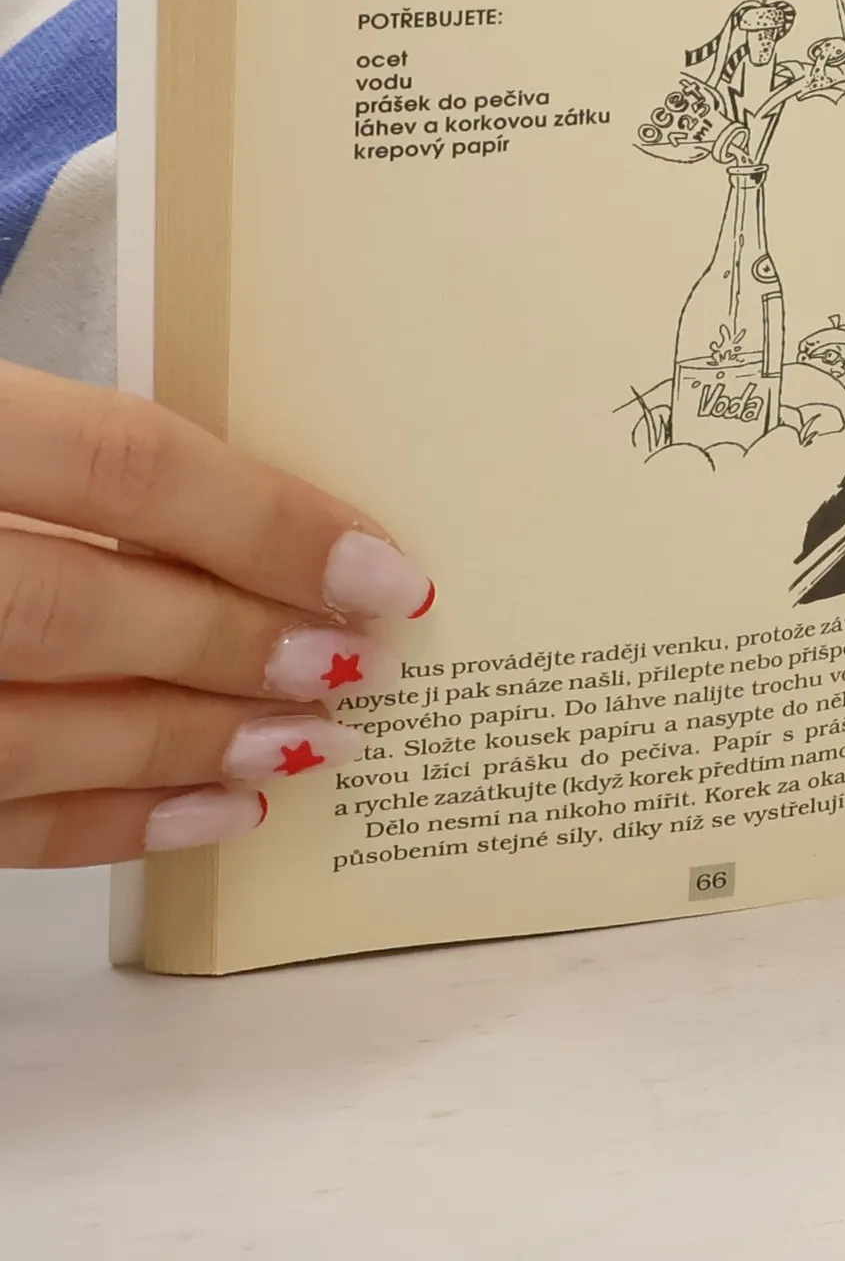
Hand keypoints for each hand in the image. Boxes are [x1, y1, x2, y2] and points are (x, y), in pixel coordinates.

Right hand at [0, 360, 430, 865]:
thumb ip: (71, 448)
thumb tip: (259, 512)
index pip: (121, 465)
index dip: (266, 521)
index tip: (382, 567)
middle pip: (79, 612)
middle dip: (234, 645)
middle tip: (357, 662)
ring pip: (23, 730)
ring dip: (184, 745)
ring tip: (310, 742)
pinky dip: (102, 823)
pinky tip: (211, 814)